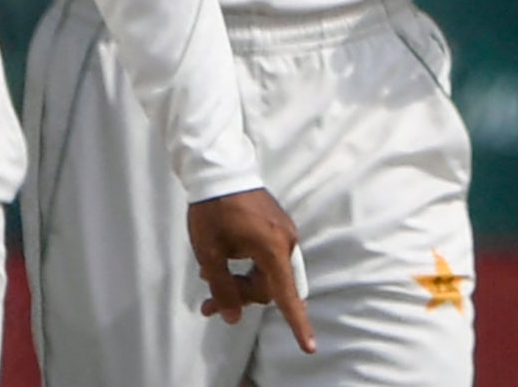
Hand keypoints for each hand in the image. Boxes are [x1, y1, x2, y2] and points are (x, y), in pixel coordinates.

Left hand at [187, 188, 315, 353]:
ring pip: (267, 274)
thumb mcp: (210, 253)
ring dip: (241, 284)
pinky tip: (221, 265)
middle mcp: (285, 242)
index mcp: (272, 248)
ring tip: (209, 282)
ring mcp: (283, 233)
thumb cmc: (213, 211)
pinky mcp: (277, 227)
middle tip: (209, 306)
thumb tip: (233, 317)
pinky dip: (247, 269)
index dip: (297, 323)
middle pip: (271, 287)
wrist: (220, 170)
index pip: (286, 294)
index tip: (309, 347)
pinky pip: (267, 259)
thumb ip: (223, 287)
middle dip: (242, 299)